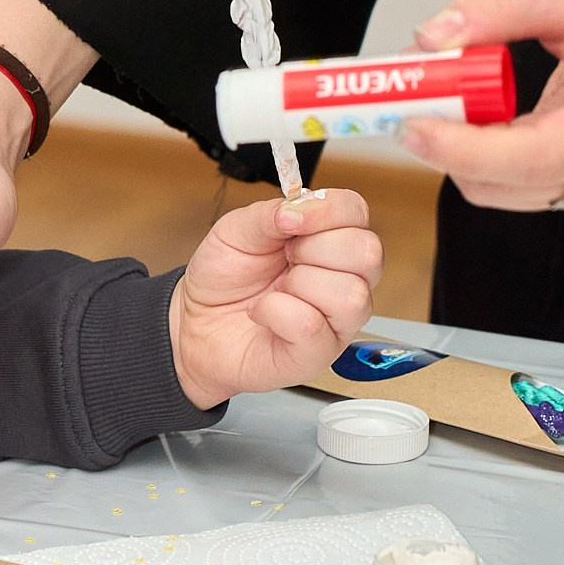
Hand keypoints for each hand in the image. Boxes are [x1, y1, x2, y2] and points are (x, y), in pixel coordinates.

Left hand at [168, 188, 382, 405]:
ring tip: (275, 289)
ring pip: (351, 295)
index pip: (357, 212)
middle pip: (368, 252)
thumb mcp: (238, 229)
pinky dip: (275, 312)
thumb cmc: (225, 276)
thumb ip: (271, 212)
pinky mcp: (318, 355)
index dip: (328, 210)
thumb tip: (298, 209)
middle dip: (314, 248)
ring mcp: (337, 321)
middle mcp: (345, 279)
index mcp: (330, 240)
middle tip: (283, 257)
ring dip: (300, 284)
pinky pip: (312, 327)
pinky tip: (262, 313)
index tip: (288, 219)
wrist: (195, 322)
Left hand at [403, 0, 563, 211]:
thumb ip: (499, 6)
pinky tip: (479, 109)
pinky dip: (488, 151)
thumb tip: (431, 39)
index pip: (537, 157)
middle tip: (410, 94)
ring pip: (511, 191)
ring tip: (450, 91)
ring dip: (468, 149)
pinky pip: (522, 182)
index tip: (409, 124)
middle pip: (516, 183)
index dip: (465, 149)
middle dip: (455, 145)